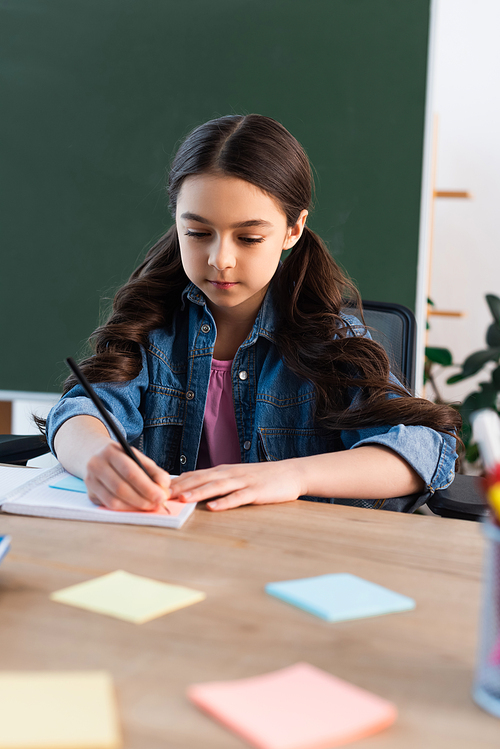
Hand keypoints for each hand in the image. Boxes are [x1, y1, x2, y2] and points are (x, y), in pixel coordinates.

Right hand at [84, 442, 170, 511]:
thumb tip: (164, 486)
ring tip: (149, 505)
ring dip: (135, 506)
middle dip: (143, 499)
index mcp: (110, 452)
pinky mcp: (90, 494)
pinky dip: (125, 508)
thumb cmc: (121, 457)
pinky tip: (136, 506)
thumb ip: (153, 470)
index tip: (162, 495)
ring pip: (113, 501)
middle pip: (121, 488)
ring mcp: (90, 481)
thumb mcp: (136, 457)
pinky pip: (109, 506)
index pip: (130, 472)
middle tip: (158, 503)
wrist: (93, 454)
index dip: (147, 486)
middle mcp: (96, 465)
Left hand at [169, 459, 302, 510]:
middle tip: (161, 495)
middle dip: (180, 487)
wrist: (290, 473)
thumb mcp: (235, 476)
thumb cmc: (260, 478)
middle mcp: (229, 473)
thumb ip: (216, 481)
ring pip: (216, 486)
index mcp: (222, 471)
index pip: (194, 474)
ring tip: (183, 500)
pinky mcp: (256, 491)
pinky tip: (214, 508)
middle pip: (201, 479)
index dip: (176, 482)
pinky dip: (225, 502)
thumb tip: (191, 488)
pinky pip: (238, 497)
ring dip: (198, 493)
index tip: (157, 489)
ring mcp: (243, 481)